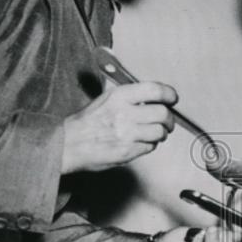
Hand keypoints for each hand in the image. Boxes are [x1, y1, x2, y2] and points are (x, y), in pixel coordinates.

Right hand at [61, 81, 177, 173]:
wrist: (68, 144)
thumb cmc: (87, 122)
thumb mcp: (106, 99)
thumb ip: (131, 97)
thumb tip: (156, 97)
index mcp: (119, 96)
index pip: (155, 90)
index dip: (169, 94)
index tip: (173, 98)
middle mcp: (124, 113)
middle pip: (163, 113)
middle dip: (169, 119)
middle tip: (167, 121)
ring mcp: (126, 134)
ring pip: (160, 132)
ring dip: (161, 134)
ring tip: (155, 133)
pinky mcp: (127, 151)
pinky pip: (150, 147)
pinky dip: (149, 145)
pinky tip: (140, 142)